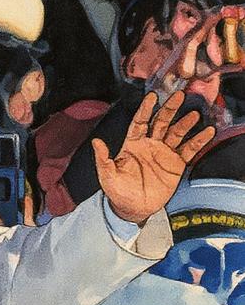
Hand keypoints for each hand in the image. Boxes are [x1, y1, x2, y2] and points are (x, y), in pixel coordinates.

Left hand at [92, 91, 215, 223]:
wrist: (133, 209)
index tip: (152, 96)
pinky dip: (198, 141)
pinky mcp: (176, 164)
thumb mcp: (107, 175)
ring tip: (194, 114)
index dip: (145, 109)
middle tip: (179, 96)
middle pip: (160, 122)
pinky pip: (189, 150)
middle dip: (169, 109)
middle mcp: (149, 144)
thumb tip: (96, 142)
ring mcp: (164, 153)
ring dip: (185, 123)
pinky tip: (207, 132)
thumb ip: (103, 158)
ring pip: (176, 133)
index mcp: (132, 144)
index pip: (140, 122)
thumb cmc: (118, 191)